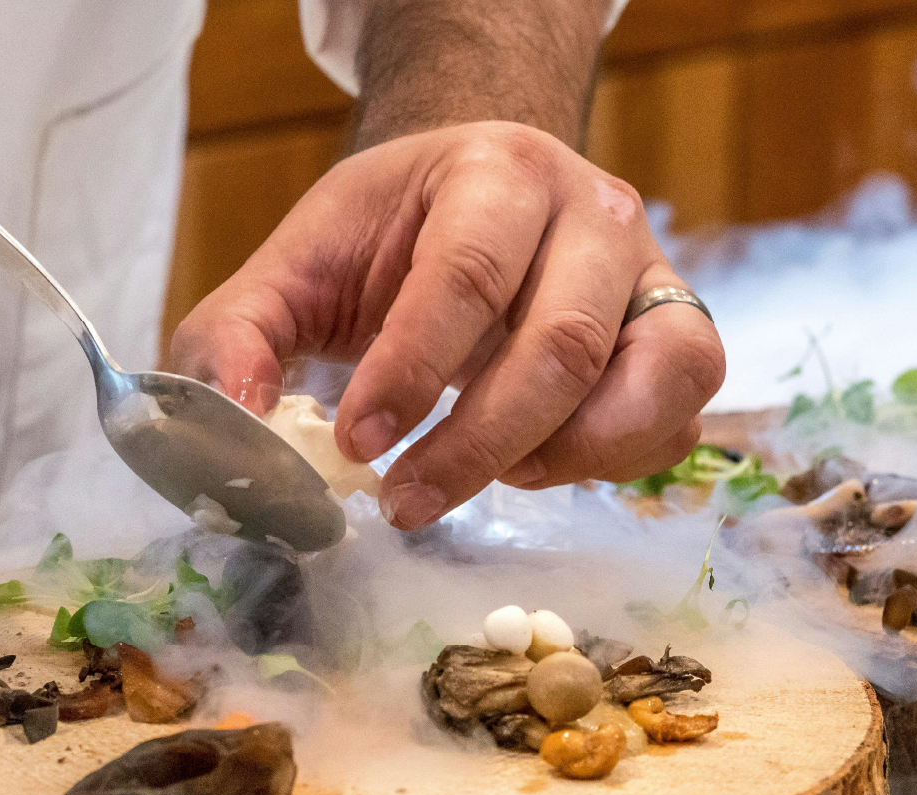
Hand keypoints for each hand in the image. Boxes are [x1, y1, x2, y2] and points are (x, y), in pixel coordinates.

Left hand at [169, 122, 724, 529]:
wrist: (484, 199)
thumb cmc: (392, 237)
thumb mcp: (298, 266)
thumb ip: (240, 336)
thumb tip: (235, 423)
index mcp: (496, 170)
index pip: (465, 275)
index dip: (411, 372)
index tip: (357, 445)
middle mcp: (594, 212)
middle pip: (562, 343)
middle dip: (478, 444)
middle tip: (405, 503)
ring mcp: (653, 275)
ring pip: (649, 382)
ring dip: (562, 458)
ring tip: (488, 480)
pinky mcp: (681, 337)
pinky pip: (676, 420)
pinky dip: (612, 464)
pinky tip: (537, 465)